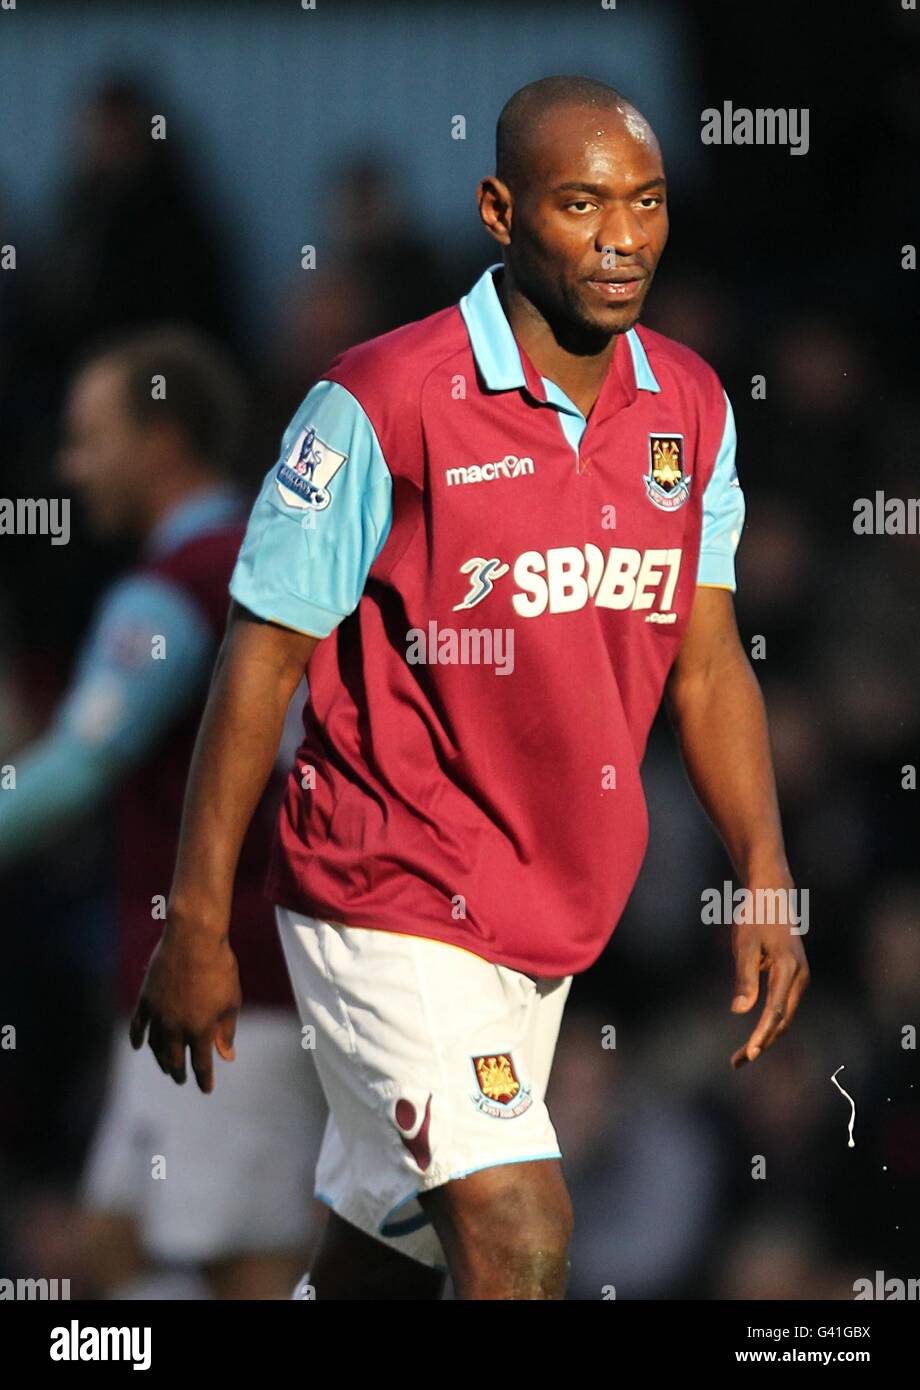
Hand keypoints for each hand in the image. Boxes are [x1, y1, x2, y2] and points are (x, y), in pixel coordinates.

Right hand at [129, 922, 241, 1093]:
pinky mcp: (145, 999)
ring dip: (162, 1059)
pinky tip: (138, 1046)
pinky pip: (137, 1025)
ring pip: (157, 1046)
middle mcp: (177, 1027)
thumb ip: (226, 1031)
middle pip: (176, 1059)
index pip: (202, 1063)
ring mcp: (158, 1014)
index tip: (206, 1089)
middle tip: (183, 1079)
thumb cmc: (220, 967)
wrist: (194, 938)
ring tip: (166, 1067)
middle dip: (180, 1073)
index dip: (204, 1079)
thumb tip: (227, 1057)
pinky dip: (137, 1038)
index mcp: (201, 1029)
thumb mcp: (231, 1000)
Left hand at [729, 887, 809, 1068]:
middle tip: (736, 1062)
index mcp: (788, 969)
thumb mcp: (744, 944)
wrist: (773, 895)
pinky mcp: (795, 977)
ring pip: (784, 1017)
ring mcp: (800, 978)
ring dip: (766, 1037)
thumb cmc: (755, 916)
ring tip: (741, 1057)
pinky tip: (755, 1035)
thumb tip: (740, 1011)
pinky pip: (783, 1007)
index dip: (762, 1035)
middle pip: (782, 1021)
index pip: (775, 1011)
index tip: (749, 1055)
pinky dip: (770, 1023)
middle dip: (762, 1044)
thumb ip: (744, 978)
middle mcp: (800, 977)